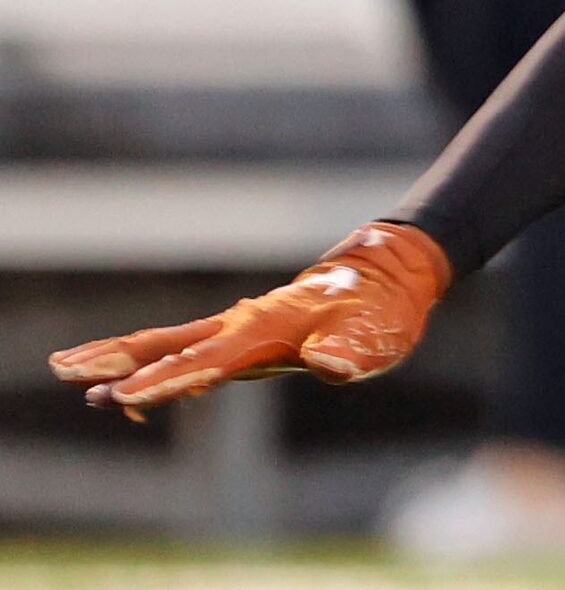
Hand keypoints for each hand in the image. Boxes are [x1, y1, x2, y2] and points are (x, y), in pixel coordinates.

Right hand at [48, 223, 449, 416]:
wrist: (391, 276)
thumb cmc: (382, 311)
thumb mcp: (376, 337)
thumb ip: (350, 352)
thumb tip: (329, 364)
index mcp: (268, 329)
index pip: (209, 362)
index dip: (168, 381)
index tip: (125, 396)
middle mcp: (245, 325)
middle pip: (170, 343)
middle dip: (118, 359)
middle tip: (65, 370)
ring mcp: (241, 327)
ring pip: (172, 341)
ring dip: (123, 356)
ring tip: (72, 370)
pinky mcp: (246, 332)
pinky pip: (190, 347)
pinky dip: (155, 361)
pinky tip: (132, 383)